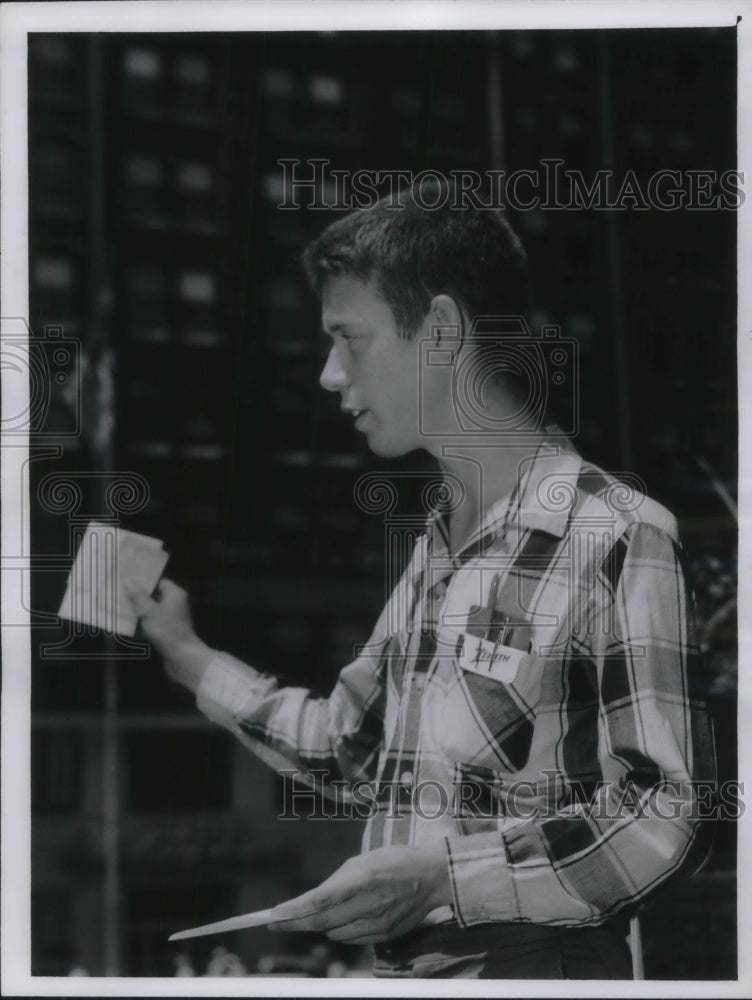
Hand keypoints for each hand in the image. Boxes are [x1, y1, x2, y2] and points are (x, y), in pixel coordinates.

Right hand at [124, 578, 211, 692]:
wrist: (181, 656)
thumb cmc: (166, 629)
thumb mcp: (148, 611)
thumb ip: (138, 596)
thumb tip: (128, 580)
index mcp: (175, 594)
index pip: (159, 582)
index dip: (144, 582)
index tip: (127, 582)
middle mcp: (176, 603)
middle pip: (155, 597)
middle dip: (139, 598)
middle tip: (120, 596)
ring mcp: (173, 618)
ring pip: (153, 611)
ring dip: (139, 612)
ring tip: (121, 610)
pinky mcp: (168, 631)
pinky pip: (154, 623)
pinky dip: (143, 624)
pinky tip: (129, 626)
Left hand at [267, 844, 451, 944]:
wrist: (432, 877)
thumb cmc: (395, 861)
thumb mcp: (364, 860)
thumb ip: (339, 881)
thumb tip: (315, 900)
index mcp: (362, 878)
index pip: (320, 899)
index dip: (294, 910)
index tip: (273, 914)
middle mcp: (369, 904)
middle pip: (322, 922)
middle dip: (296, 923)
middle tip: (276, 922)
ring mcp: (378, 923)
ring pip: (335, 934)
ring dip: (321, 926)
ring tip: (314, 915)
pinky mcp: (385, 936)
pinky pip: (352, 939)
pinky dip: (341, 932)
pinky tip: (341, 921)